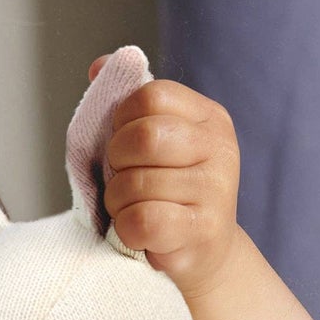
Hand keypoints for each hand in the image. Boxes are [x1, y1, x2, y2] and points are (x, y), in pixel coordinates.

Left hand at [88, 55, 243, 299]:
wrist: (202, 253)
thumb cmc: (165, 191)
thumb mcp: (150, 142)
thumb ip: (125, 103)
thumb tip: (99, 66)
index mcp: (208, 116)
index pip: (149, 95)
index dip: (121, 120)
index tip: (125, 145)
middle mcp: (220, 148)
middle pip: (144, 137)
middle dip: (116, 162)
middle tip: (124, 179)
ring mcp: (217, 190)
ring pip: (136, 183)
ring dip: (118, 202)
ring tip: (133, 209)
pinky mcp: (204, 230)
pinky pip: (143, 220)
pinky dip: (127, 229)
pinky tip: (139, 232)